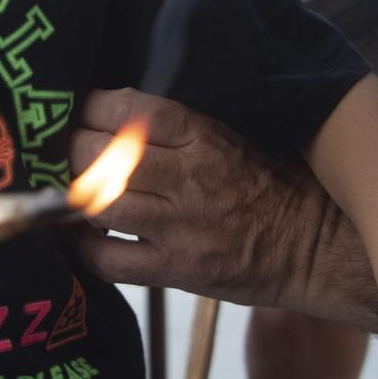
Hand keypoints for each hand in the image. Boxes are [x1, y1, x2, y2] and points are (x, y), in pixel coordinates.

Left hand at [70, 89, 374, 324]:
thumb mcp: (229, 138)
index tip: (81, 111)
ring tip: (71, 191)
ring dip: (74, 197)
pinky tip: (88, 238)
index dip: (92, 107)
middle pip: (98, 155)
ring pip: (96, 204)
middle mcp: (188, 178)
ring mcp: (179, 227)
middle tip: (65, 153)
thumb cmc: (268, 186)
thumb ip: (174, 129)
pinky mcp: (176, 271)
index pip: (129, 109)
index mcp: (203, 137)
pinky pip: (109, 259)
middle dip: (73, 150)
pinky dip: (87, 248)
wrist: (312, 246)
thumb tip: (112, 113)